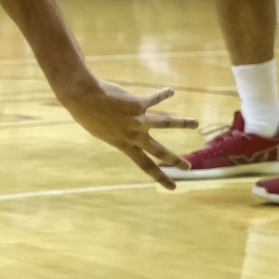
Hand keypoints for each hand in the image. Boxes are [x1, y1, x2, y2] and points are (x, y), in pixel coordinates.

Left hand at [58, 81, 197, 188]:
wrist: (83, 98)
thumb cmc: (87, 114)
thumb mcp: (101, 131)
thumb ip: (116, 134)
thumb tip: (124, 133)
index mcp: (124, 144)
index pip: (145, 165)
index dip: (160, 177)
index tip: (173, 187)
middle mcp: (134, 134)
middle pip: (160, 150)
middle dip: (176, 160)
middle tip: (189, 167)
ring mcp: (138, 119)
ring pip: (166, 123)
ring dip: (183, 123)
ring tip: (195, 123)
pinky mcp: (138, 103)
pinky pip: (155, 98)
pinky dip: (163, 94)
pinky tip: (170, 91)